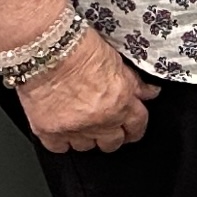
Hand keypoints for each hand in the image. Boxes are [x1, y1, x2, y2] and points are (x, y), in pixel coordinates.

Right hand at [17, 27, 157, 154]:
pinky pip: (59, 148)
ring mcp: (75, 128)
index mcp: (121, 101)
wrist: (46, 49)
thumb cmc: (78, 48)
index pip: (137, 126)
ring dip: (85, 137)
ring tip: (79, 122)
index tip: (131, 129)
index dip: (134, 129)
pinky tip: (60, 128)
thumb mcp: (116, 61)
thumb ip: (134, 83)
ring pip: (86, 147)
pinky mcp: (50, 131)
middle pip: (112, 143)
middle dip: (111, 136)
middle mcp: (101, 119)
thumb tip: (150, 92)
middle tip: (104, 126)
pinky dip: (60, 140)